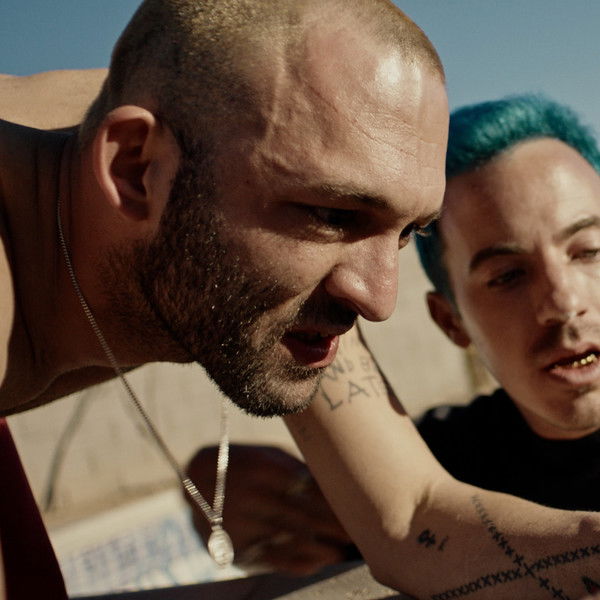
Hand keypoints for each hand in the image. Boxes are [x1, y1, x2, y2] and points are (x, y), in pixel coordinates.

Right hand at [185, 444, 355, 574]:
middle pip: (304, 516)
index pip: (308, 490)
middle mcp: (252, 495)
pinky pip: (270, 558)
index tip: (357, 510)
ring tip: (341, 551)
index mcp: (264, 468)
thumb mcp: (268, 455)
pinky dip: (296, 562)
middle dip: (333, 527)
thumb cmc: (245, 461)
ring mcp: (241, 522)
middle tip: (359, 534)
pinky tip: (316, 562)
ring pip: (289, 540)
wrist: (196, 478)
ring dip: (320, 549)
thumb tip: (333, 482)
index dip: (334, 503)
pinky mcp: (233, 544)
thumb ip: (297, 468)